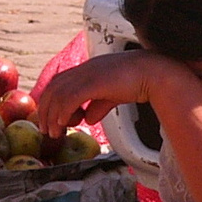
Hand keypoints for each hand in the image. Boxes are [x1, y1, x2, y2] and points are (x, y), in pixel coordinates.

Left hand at [36, 49, 188, 137]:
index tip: (51, 120)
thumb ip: (98, 106)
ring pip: (59, 94)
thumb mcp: (112, 96)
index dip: (50, 102)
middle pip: (54, 88)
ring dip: (53, 115)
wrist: (155, 73)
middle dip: (46, 111)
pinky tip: (65, 123)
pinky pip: (72, 97)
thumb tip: (87, 119)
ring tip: (54, 132)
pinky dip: (64, 111)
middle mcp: (84, 69)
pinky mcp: (96, 82)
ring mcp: (89, 74)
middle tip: (47, 130)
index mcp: (87, 70)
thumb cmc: (137, 82)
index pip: (58, 83)